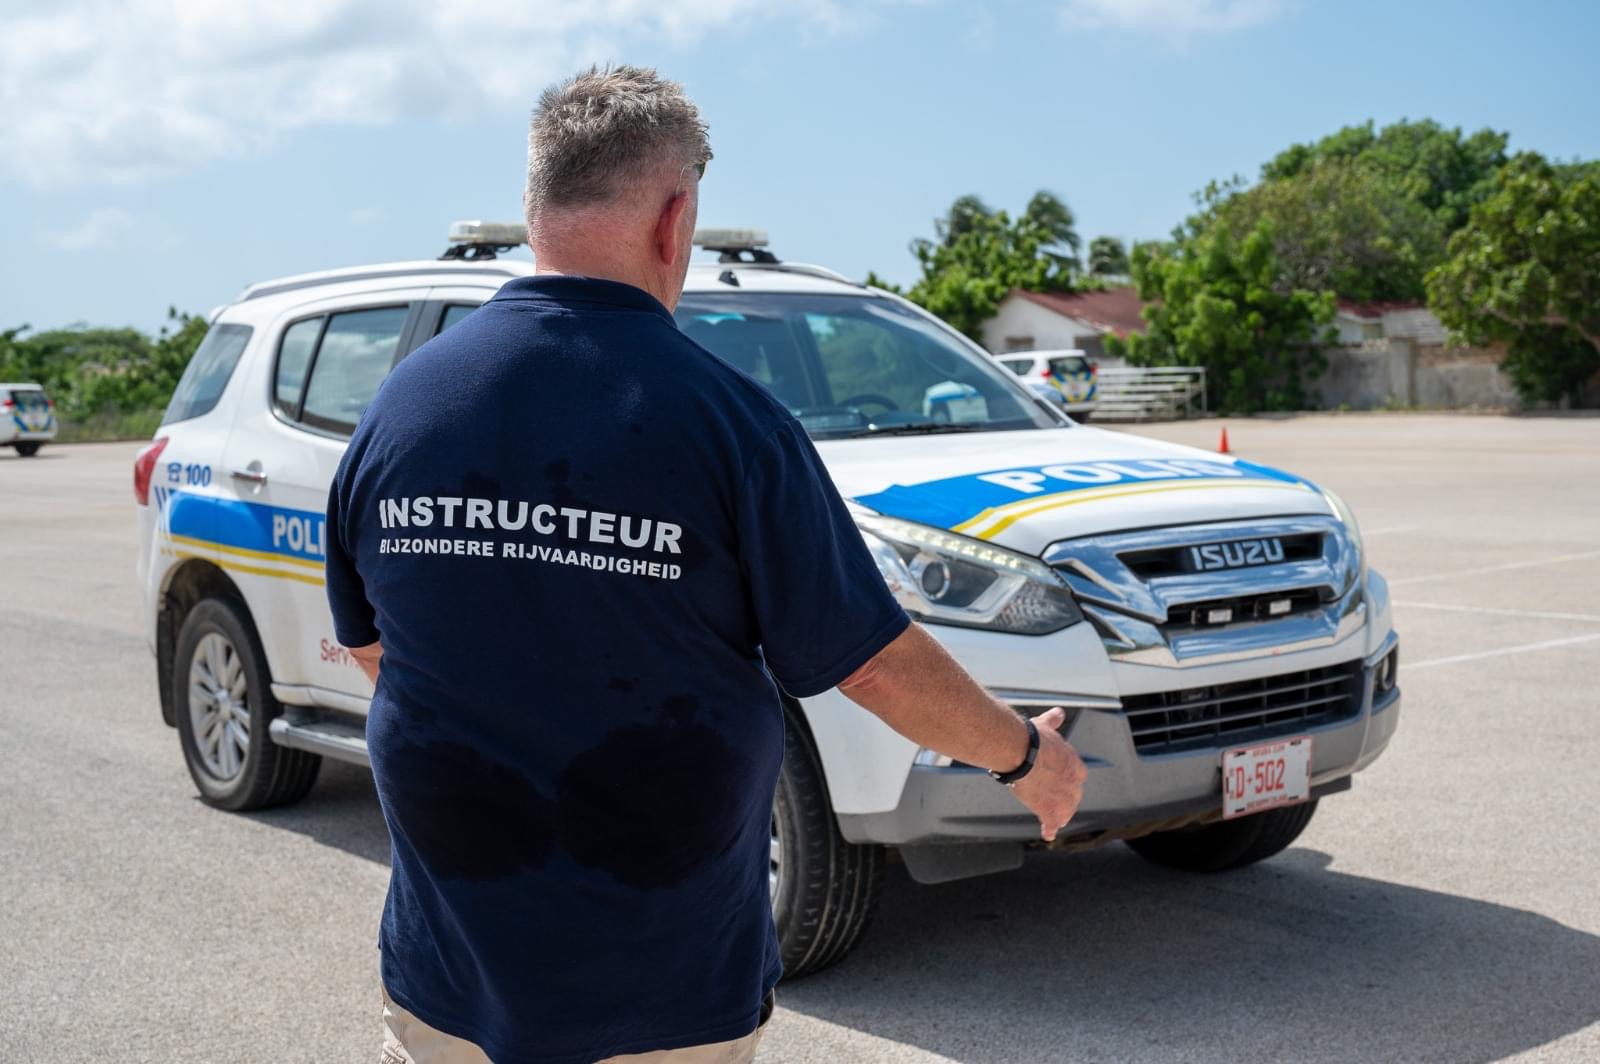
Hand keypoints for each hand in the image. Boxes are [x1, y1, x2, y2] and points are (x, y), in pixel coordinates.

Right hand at [1008, 707, 1086, 841]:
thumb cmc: (1030, 738)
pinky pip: (1051, 824)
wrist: (1019, 750)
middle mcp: (1073, 784)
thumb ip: (1053, 722)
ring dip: (1060, 815)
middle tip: (1055, 799)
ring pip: (1066, 812)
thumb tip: (1058, 713)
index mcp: (1074, 764)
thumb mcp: (1046, 727)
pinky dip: (1049, 829)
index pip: (1078, 777)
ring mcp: (1062, 799)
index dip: (1068, 780)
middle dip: (1066, 800)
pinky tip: (1048, 833)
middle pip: (1074, 797)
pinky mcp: (1048, 810)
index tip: (1061, 779)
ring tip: (1054, 818)